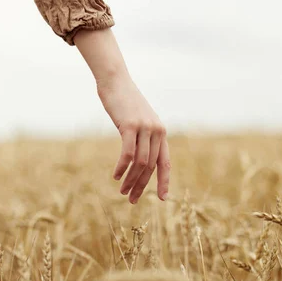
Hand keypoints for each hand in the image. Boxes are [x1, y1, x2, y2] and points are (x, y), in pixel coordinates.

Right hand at [73, 28, 170, 202]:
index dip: (164, 182)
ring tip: (122, 191)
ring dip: (131, 180)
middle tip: (130, 199)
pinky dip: (123, 167)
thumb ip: (141, 137)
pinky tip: (116, 176)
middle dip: (141, 186)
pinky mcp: (130, 126)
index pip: (165, 163)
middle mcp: (157, 131)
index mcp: (161, 132)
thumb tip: (138, 158)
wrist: (115, 81)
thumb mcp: (136, 121)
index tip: (162, 198)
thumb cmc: (123, 102)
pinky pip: (128, 153)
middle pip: (151, 166)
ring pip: (141, 163)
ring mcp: (145, 128)